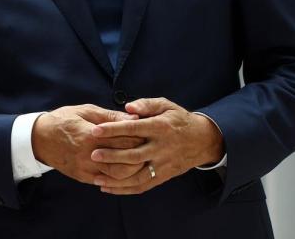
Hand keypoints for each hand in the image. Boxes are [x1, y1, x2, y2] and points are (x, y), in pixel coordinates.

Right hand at [31, 104, 145, 184]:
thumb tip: (135, 116)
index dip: (140, 138)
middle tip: (148, 149)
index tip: (148, 134)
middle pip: (126, 160)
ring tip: (139, 161)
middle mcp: (89, 154)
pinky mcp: (83, 176)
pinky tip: (125, 171)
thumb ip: (111, 116)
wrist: (38, 138)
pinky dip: (118, 178)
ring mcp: (86, 168)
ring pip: (119, 175)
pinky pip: (106, 182)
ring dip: (132, 169)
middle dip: (141, 155)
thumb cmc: (63, 120)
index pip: (125, 140)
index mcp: (91, 134)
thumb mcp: (85, 111)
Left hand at [89, 97, 224, 194]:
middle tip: (92, 155)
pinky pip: (143, 185)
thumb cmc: (177, 119)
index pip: (133, 129)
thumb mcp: (165, 105)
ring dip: (116, 179)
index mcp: (160, 128)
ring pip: (137, 175)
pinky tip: (108, 188)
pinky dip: (125, 189)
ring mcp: (162, 164)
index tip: (94, 130)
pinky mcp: (163, 176)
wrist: (202, 140)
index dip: (113, 130)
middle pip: (134, 155)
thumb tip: (128, 107)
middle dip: (112, 156)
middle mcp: (161, 148)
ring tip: (96, 178)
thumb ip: (146, 104)